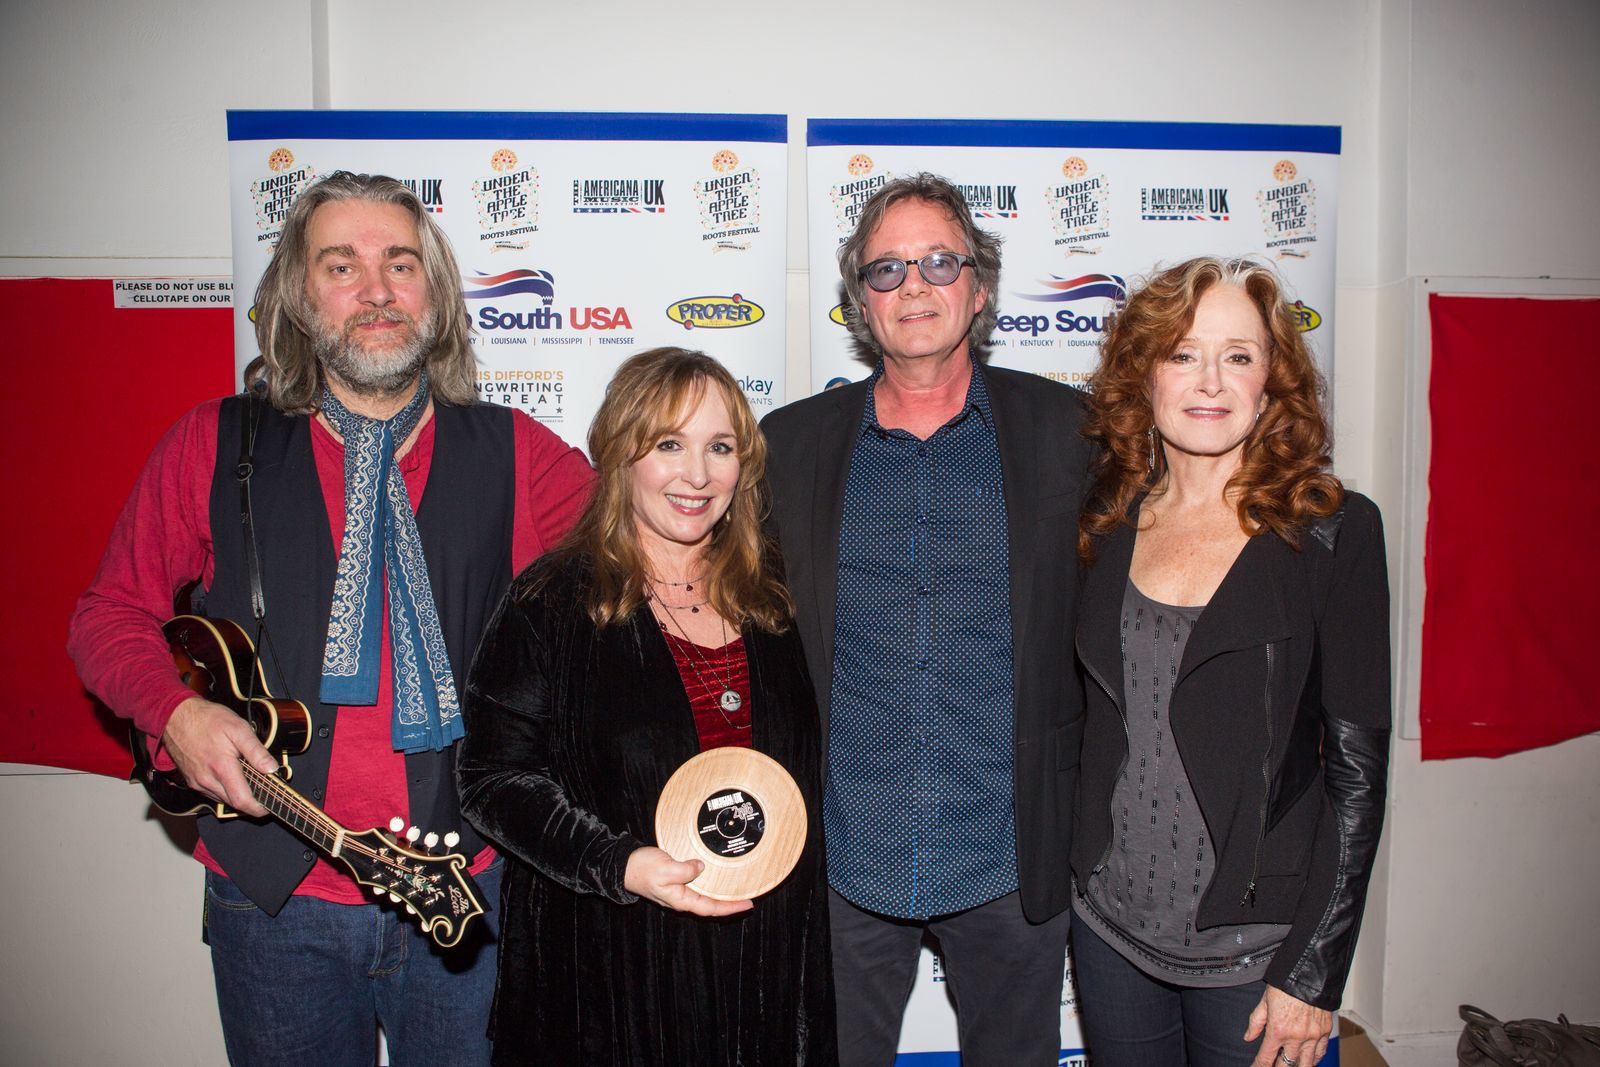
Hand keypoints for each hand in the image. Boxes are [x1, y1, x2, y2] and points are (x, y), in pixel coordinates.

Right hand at [160, 697, 278, 816]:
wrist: (176, 716)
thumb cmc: (207, 720)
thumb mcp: (239, 729)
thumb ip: (256, 751)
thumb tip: (272, 769)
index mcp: (222, 768)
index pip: (242, 801)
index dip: (258, 808)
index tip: (269, 807)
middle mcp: (206, 780)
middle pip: (233, 803)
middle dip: (250, 802)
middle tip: (264, 793)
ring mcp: (197, 782)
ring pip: (222, 799)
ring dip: (237, 796)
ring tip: (250, 782)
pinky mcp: (191, 781)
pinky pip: (211, 793)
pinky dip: (224, 790)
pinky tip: (231, 777)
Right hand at [623, 847, 753, 916]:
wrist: (623, 865)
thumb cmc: (642, 869)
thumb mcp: (666, 869)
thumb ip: (686, 870)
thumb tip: (702, 867)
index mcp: (681, 899)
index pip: (712, 907)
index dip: (731, 907)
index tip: (748, 904)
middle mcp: (682, 898)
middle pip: (711, 904)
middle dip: (730, 902)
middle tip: (749, 896)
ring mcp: (679, 890)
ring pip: (706, 894)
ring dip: (721, 892)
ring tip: (738, 887)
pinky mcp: (676, 880)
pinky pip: (698, 883)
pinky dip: (710, 881)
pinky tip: (717, 875)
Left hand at [1245, 985, 1332, 1066]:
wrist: (1308, 974)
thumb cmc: (1285, 985)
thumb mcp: (1264, 1002)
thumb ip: (1256, 1022)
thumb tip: (1248, 1037)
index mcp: (1278, 1030)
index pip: (1266, 1058)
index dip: (1259, 1066)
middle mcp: (1296, 1037)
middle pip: (1286, 1065)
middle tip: (1273, 1066)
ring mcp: (1313, 1036)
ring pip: (1306, 1064)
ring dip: (1297, 1066)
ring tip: (1289, 1065)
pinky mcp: (1325, 1031)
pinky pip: (1320, 1052)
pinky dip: (1314, 1059)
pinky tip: (1308, 1060)